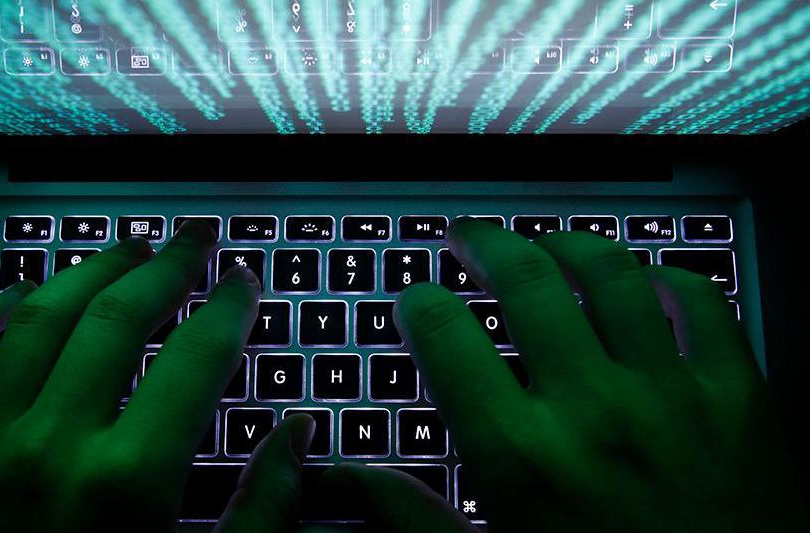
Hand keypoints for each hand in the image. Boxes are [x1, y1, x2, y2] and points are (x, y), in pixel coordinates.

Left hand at [0, 221, 314, 531]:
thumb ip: (262, 513)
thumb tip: (296, 438)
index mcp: (128, 482)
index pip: (197, 357)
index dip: (229, 308)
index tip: (242, 284)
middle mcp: (53, 448)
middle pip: (120, 316)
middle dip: (167, 267)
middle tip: (193, 242)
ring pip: (40, 317)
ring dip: (89, 270)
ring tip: (126, 248)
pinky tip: (21, 291)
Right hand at [326, 218, 807, 531]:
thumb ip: (413, 518)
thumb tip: (348, 476)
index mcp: (520, 456)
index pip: (445, 335)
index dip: (420, 303)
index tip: (417, 300)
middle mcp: (591, 410)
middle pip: (524, 280)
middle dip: (483, 243)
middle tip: (469, 236)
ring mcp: (670, 395)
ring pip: (610, 273)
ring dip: (567, 244)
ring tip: (546, 243)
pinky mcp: (738, 397)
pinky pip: (701, 301)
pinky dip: (667, 277)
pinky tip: (643, 281)